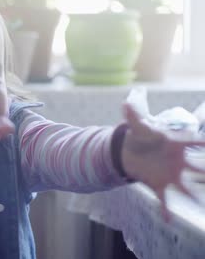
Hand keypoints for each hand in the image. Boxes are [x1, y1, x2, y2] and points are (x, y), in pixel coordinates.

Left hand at [120, 103, 204, 220]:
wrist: (130, 151)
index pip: (193, 142)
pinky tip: (168, 219)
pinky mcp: (160, 184)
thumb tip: (125, 102)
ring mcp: (171, 175)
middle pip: (198, 168)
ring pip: (186, 188)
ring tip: (200, 204)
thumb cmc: (140, 136)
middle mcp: (178, 161)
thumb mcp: (137, 125)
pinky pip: (165, 199)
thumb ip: (133, 114)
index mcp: (175, 144)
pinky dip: (166, 210)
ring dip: (194, 196)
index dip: (203, 143)